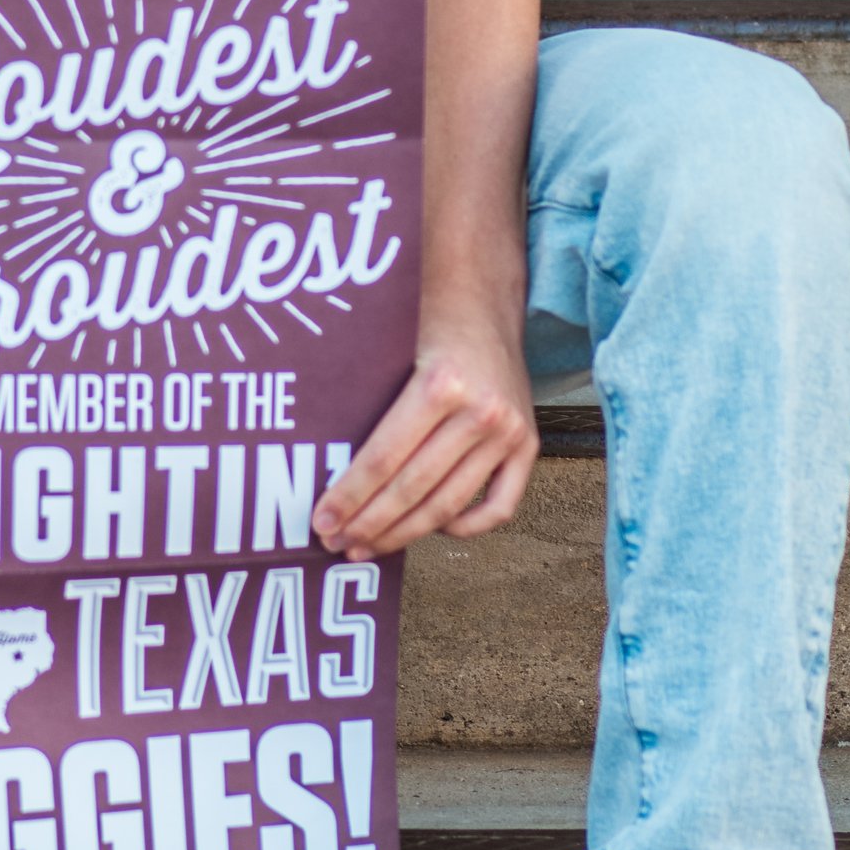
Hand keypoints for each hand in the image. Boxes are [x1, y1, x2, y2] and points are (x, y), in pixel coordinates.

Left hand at [313, 306, 537, 561]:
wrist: (485, 304)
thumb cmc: (426, 326)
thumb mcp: (394, 359)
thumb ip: (375, 417)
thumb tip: (336, 484)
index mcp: (439, 386)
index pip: (384, 459)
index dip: (349, 497)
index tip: (321, 522)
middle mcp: (480, 412)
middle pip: (413, 489)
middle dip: (368, 523)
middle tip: (336, 544)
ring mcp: (510, 432)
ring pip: (449, 504)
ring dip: (404, 533)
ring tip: (369, 545)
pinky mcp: (529, 444)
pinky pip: (500, 506)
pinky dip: (466, 526)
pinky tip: (435, 527)